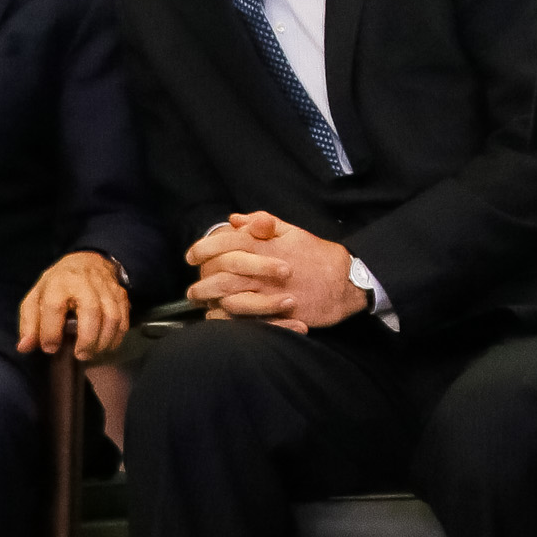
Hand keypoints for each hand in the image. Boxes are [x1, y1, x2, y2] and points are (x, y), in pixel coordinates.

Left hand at [17, 249, 130, 358]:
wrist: (88, 261)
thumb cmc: (58, 284)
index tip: (49, 348)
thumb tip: (24, 347)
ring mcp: (106, 288)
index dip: (51, 332)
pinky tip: (106, 346)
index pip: (54, 307)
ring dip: (104, 341)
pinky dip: (117, 336)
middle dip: (87, 339)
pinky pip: (124, 318)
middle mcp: (84, 283)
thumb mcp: (36, 297)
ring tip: (92, 353)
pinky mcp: (120, 294)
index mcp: (59, 283)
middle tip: (80, 355)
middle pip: (92, 311)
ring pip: (112, 317)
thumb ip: (29, 323)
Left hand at [185, 211, 367, 331]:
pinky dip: (227, 316)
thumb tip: (236, 220)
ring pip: (230, 296)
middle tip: (192, 287)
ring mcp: (269, 292)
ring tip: (200, 302)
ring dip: (211, 299)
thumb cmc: (317, 255)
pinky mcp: (276, 312)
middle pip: (222, 272)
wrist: (345, 281)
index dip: (204, 248)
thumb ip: (263, 223)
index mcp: (266, 246)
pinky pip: (244, 316)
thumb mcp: (293, 231)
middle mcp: (264, 269)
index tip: (192, 256)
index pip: (227, 243)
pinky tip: (218, 316)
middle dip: (202, 280)